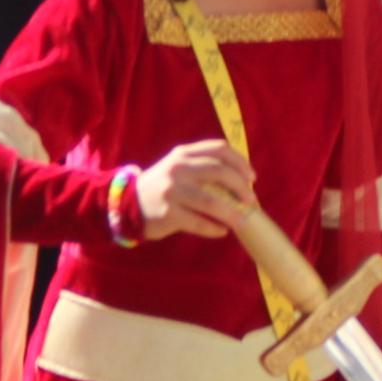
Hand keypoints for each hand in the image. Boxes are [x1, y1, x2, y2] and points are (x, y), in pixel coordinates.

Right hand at [135, 139, 256, 242]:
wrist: (128, 203)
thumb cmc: (163, 186)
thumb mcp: (179, 168)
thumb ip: (203, 167)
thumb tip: (242, 182)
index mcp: (184, 154)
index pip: (219, 149)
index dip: (240, 162)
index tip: (252, 178)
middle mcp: (178, 168)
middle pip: (219, 172)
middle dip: (241, 187)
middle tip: (251, 201)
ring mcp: (172, 191)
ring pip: (211, 200)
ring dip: (232, 212)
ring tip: (242, 220)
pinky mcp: (168, 213)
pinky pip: (199, 222)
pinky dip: (214, 228)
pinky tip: (222, 231)